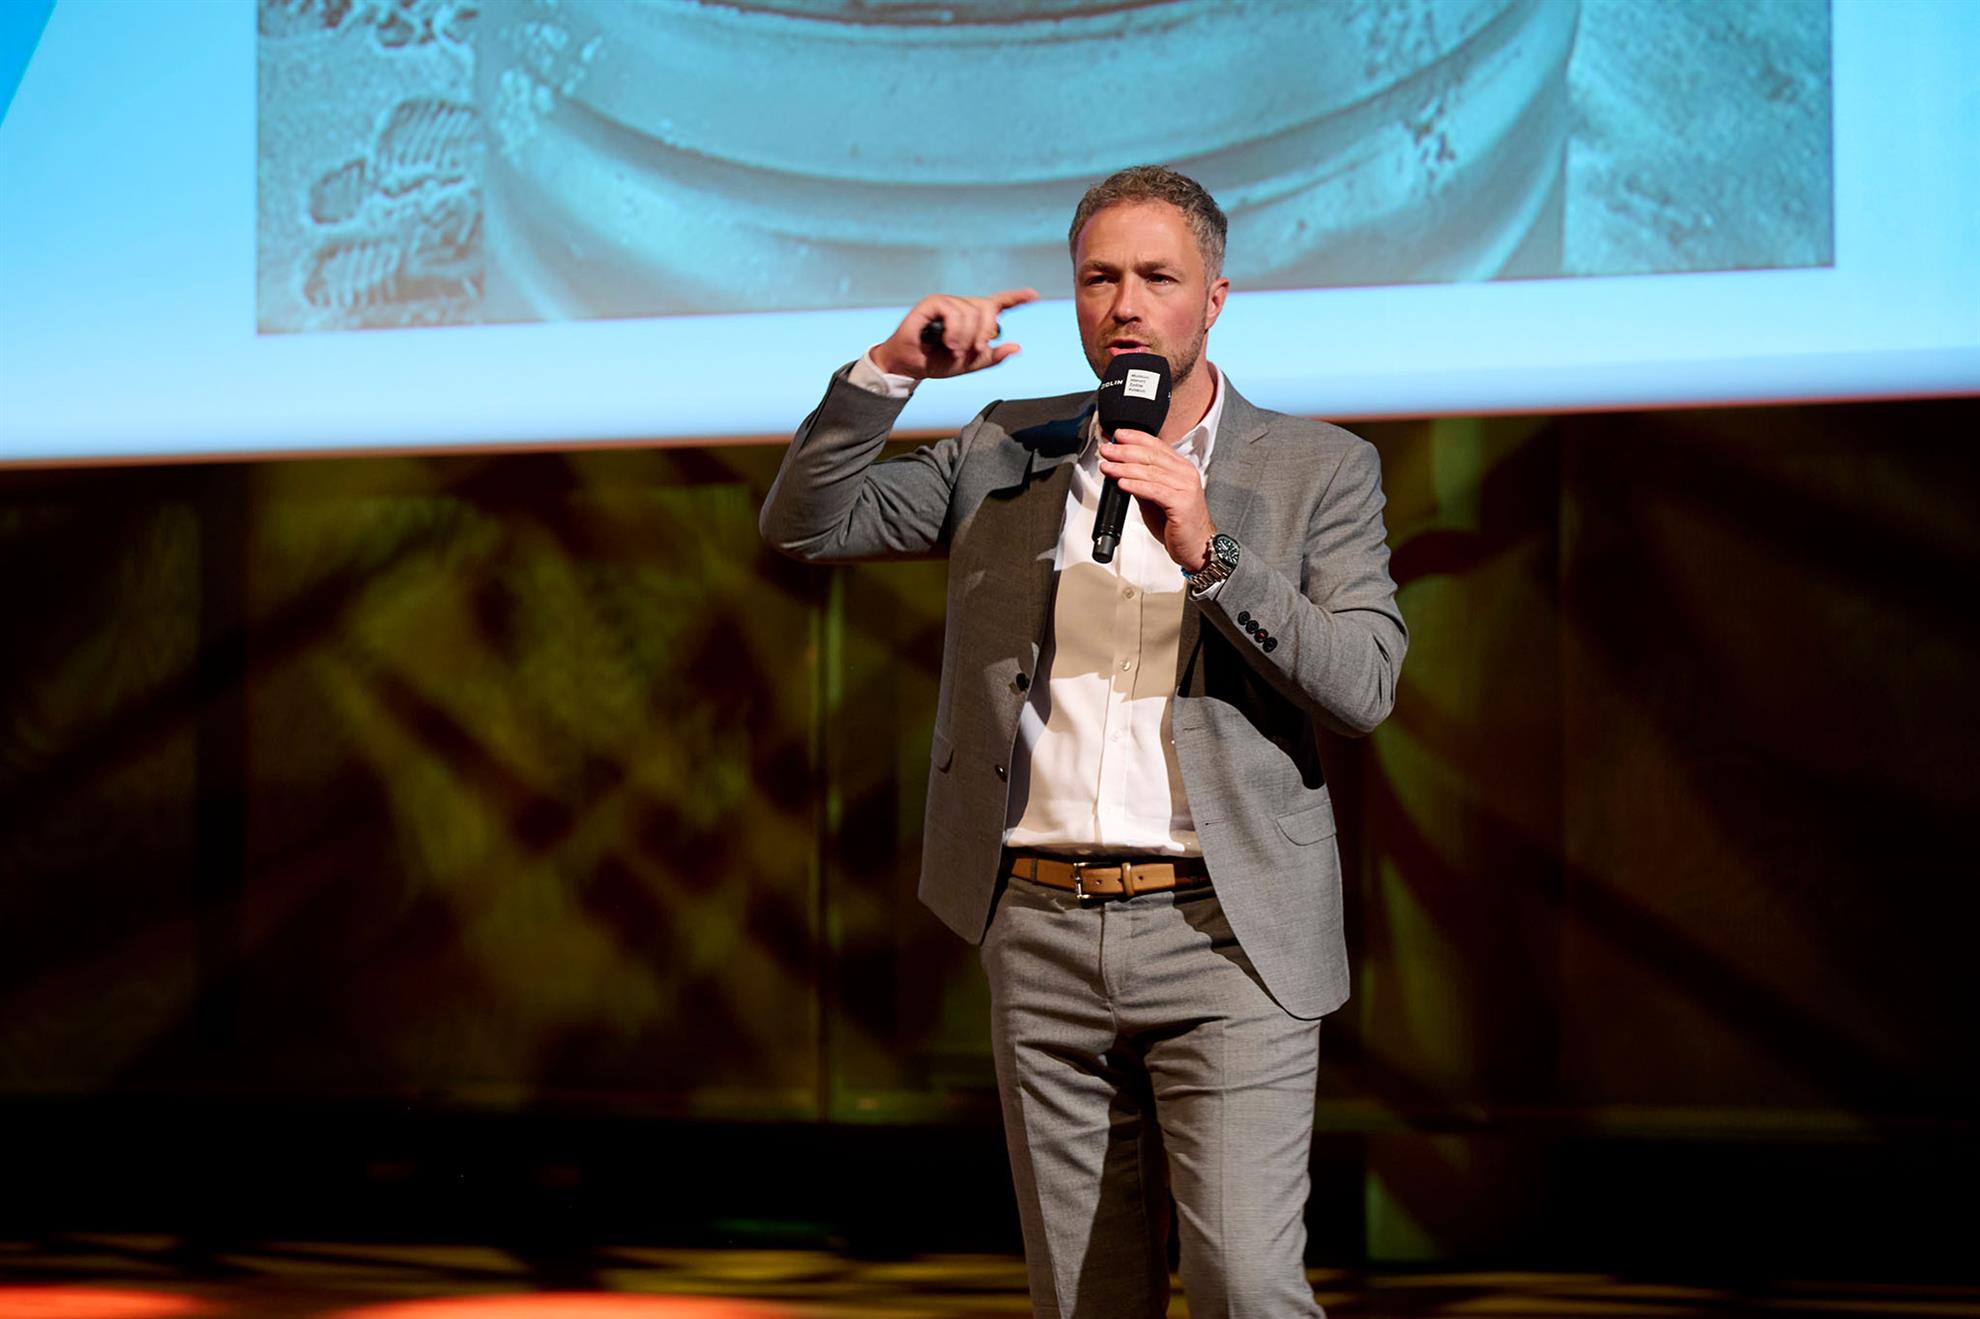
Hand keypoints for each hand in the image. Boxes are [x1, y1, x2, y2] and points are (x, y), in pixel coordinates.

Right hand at [871, 288, 1037, 379]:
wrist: (910, 367)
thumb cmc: (936, 362)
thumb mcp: (969, 364)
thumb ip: (992, 357)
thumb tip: (1017, 347)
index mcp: (972, 318)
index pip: (998, 303)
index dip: (1016, 298)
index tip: (1034, 295)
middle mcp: (961, 306)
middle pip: (987, 308)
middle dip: (985, 332)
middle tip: (975, 350)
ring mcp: (946, 302)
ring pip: (971, 311)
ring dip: (966, 337)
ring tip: (954, 350)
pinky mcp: (932, 303)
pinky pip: (953, 310)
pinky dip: (954, 330)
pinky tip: (948, 342)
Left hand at [1097, 429, 1215, 569]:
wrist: (1197, 546)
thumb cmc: (1179, 524)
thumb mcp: (1157, 497)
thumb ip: (1143, 482)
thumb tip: (1122, 470)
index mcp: (1181, 468)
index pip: (1157, 445)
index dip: (1135, 437)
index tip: (1117, 435)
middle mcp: (1185, 474)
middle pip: (1151, 455)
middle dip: (1125, 451)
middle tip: (1107, 450)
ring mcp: (1185, 488)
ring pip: (1150, 472)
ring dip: (1125, 468)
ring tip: (1108, 467)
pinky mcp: (1182, 504)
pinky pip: (1154, 491)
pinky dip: (1136, 486)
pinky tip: (1122, 483)